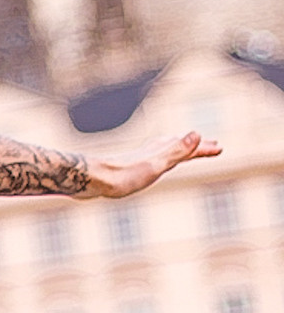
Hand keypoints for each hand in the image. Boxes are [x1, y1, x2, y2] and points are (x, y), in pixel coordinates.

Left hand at [81, 130, 221, 197]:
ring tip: (185, 148)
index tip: (219, 147)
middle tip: (211, 145)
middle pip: (178, 146)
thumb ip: (175, 150)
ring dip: (179, 149)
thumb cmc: (123, 175)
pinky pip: (152, 159)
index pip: (188, 148)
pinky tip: (152, 163)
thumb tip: (196, 133)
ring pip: (165, 151)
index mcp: (159, 151)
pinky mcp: (128, 167)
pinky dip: (161, 157)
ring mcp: (139, 159)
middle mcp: (150, 152)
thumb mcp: (155, 165)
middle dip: (195, 146)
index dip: (203, 148)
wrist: (92, 180)